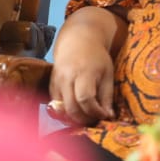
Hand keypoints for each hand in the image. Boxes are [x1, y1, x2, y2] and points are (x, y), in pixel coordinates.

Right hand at [49, 9, 120, 124]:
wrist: (76, 41)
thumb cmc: (96, 57)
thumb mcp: (107, 74)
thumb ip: (107, 96)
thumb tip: (108, 116)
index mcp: (84, 73)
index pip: (86, 99)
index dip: (95, 112)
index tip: (104, 115)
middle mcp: (67, 78)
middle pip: (71, 108)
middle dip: (84, 119)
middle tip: (95, 119)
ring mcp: (57, 81)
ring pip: (61, 109)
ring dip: (73, 118)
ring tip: (86, 117)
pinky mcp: (51, 84)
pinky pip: (55, 104)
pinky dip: (65, 112)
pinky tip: (76, 111)